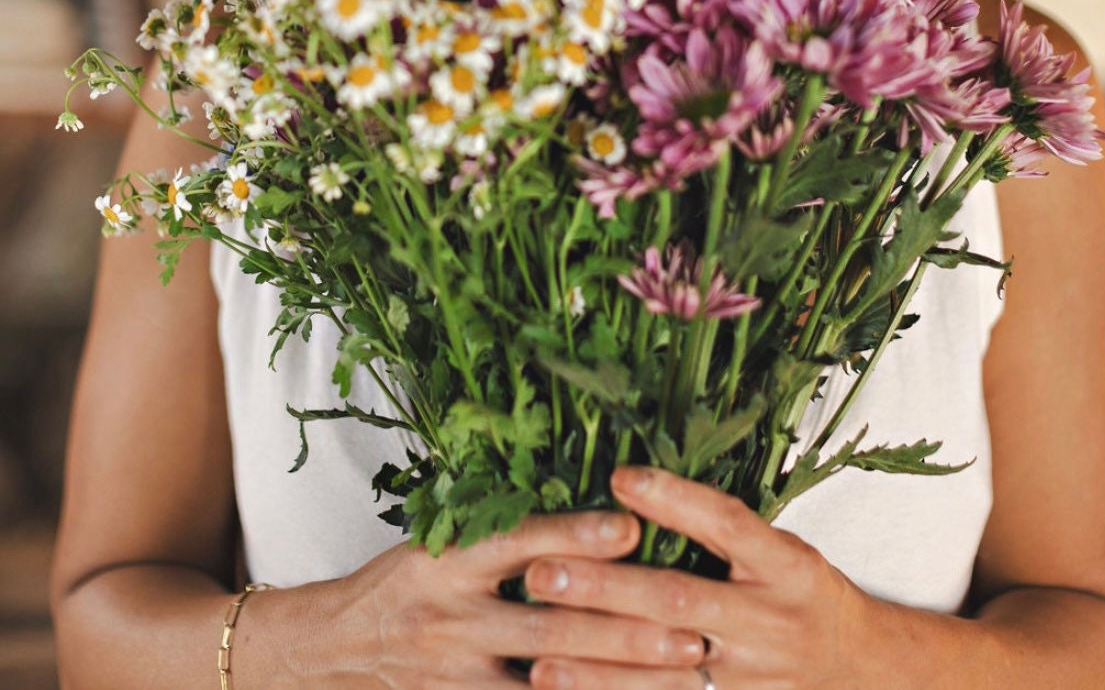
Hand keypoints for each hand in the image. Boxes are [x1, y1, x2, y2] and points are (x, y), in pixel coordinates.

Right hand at [311, 504, 707, 686]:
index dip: (578, 535)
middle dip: (626, 628)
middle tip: (689, 630)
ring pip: (551, 680)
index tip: (633, 528)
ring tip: (679, 675)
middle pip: (552, 623)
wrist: (334, 646)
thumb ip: (502, 530)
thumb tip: (586, 512)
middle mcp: (454, 614)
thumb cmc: (403, 580)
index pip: (522, 541)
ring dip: (619, 680)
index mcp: (450, 556)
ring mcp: (457, 670)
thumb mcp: (440, 537)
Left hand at [520, 466, 868, 688]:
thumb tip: (634, 483)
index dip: (674, 499)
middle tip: (541, 573)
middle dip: (607, 589)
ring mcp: (751, 676)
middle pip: (680, 599)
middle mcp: (768, 618)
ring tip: (539, 656)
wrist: (859, 670)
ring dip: (600, 667)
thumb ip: (720, 526)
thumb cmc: (804, 594)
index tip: (618, 476)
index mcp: (784, 564)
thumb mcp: (782, 548)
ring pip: (667, 670)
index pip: (727, 523)